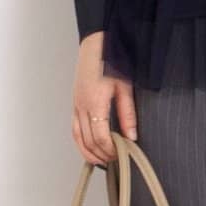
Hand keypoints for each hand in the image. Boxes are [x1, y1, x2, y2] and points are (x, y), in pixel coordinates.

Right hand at [72, 31, 137, 164]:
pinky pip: (74, 128)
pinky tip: (90, 147)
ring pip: (77, 137)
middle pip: (87, 141)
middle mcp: (81, 106)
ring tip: (102, 161)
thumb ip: (128, 113)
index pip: (100, 137)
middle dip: (101, 154)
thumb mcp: (125, 87)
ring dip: (88, 152)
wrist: (97, 44)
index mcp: (94, 102)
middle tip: (115, 161)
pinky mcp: (75, 103)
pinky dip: (81, 142)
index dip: (110, 150)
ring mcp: (75, 105)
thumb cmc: (112, 62)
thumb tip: (131, 136)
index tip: (122, 154)